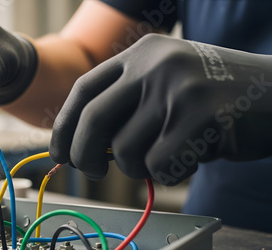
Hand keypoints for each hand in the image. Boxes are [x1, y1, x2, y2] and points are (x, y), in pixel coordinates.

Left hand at [50, 34, 271, 184]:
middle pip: (93, 120)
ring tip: (166, 154)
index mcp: (142, 53)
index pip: (84, 90)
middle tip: (93, 171)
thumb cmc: (213, 97)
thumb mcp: (165, 84)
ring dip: (139, 167)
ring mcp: (179, 89)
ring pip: (127, 151)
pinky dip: (168, 173)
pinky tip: (191, 158)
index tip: (59, 152)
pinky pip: (159, 165)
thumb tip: (79, 146)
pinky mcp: (202, 119)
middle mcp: (156, 65)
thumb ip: (125, 106)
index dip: (65, 126)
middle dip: (84, 155)